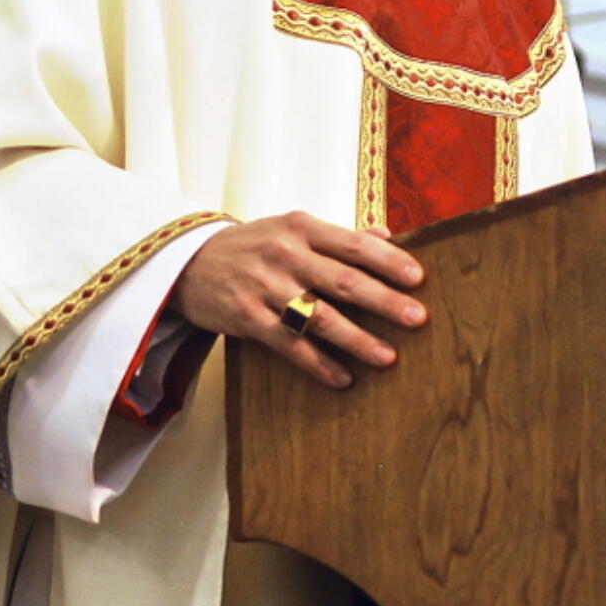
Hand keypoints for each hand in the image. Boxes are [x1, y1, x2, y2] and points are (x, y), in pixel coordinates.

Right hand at [171, 211, 425, 389]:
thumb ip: (338, 235)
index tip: (418, 278)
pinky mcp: (247, 319)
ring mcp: (264, 287)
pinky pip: (290, 345)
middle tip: (418, 318)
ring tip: (389, 357)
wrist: (187, 262)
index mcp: (301, 227)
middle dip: (384, 301)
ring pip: (319, 317)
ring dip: (357, 339)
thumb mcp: (291, 228)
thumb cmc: (253, 245)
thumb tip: (386, 234)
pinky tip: (343, 378)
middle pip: (343, 281)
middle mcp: (284, 255)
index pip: (353, 244)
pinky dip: (318, 364)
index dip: (388, 260)